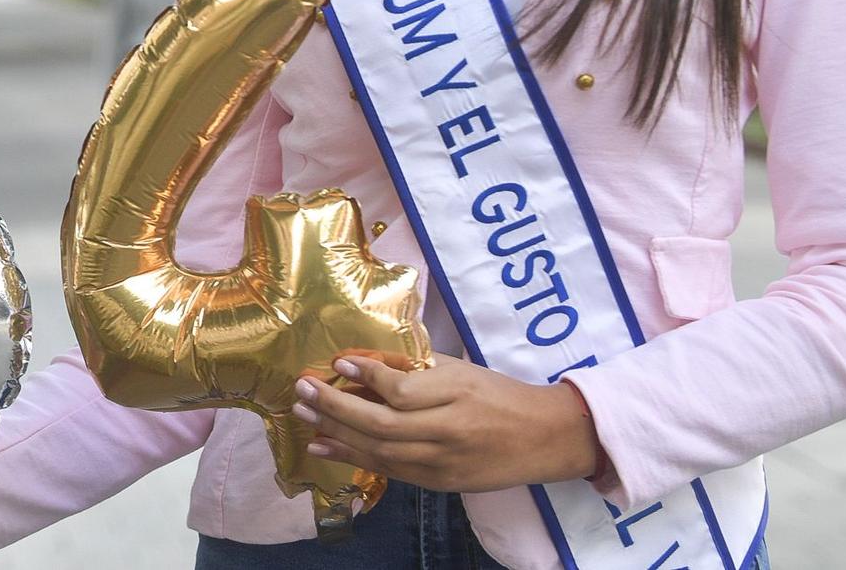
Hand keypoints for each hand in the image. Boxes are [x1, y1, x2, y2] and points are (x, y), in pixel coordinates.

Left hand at [293, 353, 600, 492]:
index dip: (367, 377)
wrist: (543, 438)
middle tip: (302, 390)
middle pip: (382, 425)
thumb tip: (366, 360)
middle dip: (336, 408)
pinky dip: (354, 458)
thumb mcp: (462, 369)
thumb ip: (418, 366)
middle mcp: (448, 433)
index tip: (338, 361)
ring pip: (380, 453)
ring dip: (336, 436)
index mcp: (457, 395)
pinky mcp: (439, 484)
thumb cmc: (499, 394)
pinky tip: (326, 447)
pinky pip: (390, 471)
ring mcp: (442, 464)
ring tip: (304, 418)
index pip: (403, 390)